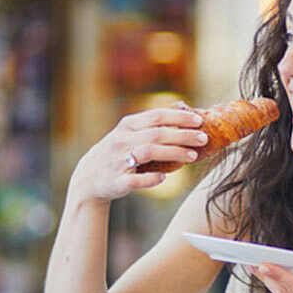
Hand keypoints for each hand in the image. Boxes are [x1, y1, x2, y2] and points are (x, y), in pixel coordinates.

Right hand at [67, 103, 206, 201]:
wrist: (88, 178)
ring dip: (173, 153)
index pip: (156, 116)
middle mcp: (122, 141)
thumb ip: (151, 125)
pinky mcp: (117, 181)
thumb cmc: (117, 153)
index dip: (179, 117)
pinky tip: (165, 178)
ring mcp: (118, 161)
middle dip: (183, 135)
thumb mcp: (128, 133)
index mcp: (127, 126)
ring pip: (149, 153)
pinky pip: (136, 180)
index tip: (199, 120)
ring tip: (193, 156)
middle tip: (203, 138)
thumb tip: (183, 110)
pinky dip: (151, 179)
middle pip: (157, 134)